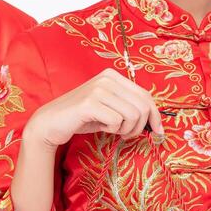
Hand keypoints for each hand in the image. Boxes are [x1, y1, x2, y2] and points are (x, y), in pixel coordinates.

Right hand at [22, 68, 163, 149]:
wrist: (51, 123)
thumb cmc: (82, 118)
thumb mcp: (110, 108)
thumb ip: (129, 107)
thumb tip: (156, 122)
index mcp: (113, 76)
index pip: (146, 95)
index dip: (156, 116)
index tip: (159, 132)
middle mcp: (107, 78)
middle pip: (143, 106)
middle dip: (140, 127)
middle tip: (127, 135)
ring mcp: (98, 89)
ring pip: (133, 115)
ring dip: (126, 130)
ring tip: (113, 130)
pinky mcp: (90, 103)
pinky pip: (117, 121)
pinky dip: (113, 130)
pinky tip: (102, 127)